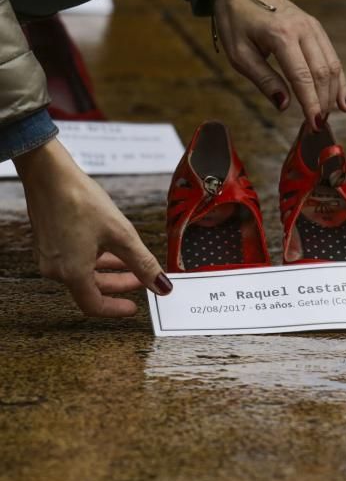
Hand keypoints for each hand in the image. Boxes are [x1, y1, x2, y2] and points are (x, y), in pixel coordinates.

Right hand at [14, 139, 171, 316]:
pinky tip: (109, 247)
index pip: (94, 305)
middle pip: (90, 289)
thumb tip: (162, 286)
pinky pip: (73, 260)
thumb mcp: (121, 234)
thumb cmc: (79, 200)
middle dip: (119, 284)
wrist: (48, 171)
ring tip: (130, 261)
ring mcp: (49, 256)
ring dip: (108, 270)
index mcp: (72, 272)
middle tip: (141, 280)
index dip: (116, 309)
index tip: (134, 307)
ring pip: (83, 273)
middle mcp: (56, 269)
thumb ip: (143, 263)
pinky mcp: (47, 242)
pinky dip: (94, 259)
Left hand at [212, 0, 345, 130]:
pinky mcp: (316, 29)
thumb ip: (263, 80)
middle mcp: (303, 29)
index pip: (302, 77)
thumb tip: (285, 105)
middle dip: (322, 102)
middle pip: (322, 72)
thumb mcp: (240, 55)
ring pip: (332, 65)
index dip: (310, 104)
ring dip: (332, 94)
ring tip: (327, 117)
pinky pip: (332, 56)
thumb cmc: (236, 23)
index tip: (314, 125)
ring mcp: (313, 27)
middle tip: (317, 127)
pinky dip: (338, 80)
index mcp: (281, 35)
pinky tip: (343, 101)